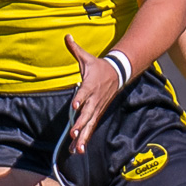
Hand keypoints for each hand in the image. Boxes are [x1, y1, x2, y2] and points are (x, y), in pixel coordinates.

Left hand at [64, 35, 121, 153]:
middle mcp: (94, 100)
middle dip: (80, 124)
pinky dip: (84, 139)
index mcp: (90, 85)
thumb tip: (67, 36)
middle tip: (73, 133)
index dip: (79, 99)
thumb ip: (75, 49)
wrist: (118, 73)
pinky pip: (90, 128)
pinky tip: (77, 150)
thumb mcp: (87, 58)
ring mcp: (96, 109)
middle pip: (87, 113)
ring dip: (82, 137)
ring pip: (89, 125)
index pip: (84, 93)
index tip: (74, 107)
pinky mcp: (97, 114)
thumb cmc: (98, 67)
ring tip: (76, 149)